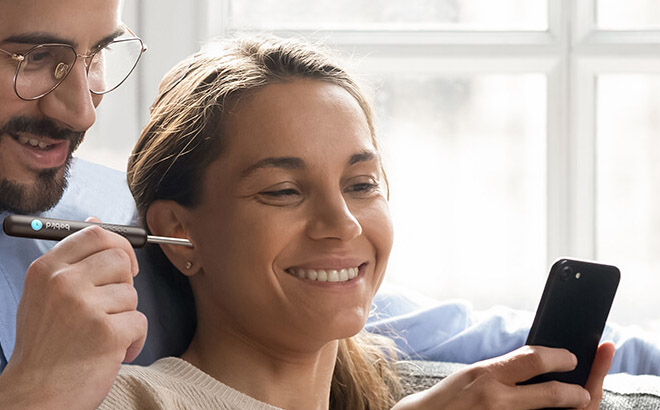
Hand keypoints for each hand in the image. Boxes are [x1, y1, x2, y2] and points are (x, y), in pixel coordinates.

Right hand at [0, 219, 147, 409]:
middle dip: (125, 282)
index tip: (124, 263)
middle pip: (120, 259)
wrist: (35, 395)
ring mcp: (85, 307)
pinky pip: (139, 322)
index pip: (96, 234)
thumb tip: (97, 222)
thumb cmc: (45, 346)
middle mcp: (63, 283)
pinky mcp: (106, 332)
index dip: (119, 244)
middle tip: (112, 306)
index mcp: (47, 270)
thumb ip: (73, 260)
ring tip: (101, 335)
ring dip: (125, 317)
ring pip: (131, 294)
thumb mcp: (44, 294)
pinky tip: (112, 351)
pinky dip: (133, 340)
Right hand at [393, 343, 614, 409]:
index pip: (533, 359)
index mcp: (487, 375)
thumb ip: (504, 370)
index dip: (559, 357)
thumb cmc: (447, 400)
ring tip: (573, 404)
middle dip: (578, 393)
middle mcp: (495, 400)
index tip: (570, 358)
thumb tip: (537, 363)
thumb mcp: (472, 375)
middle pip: (552, 395)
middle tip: (583, 391)